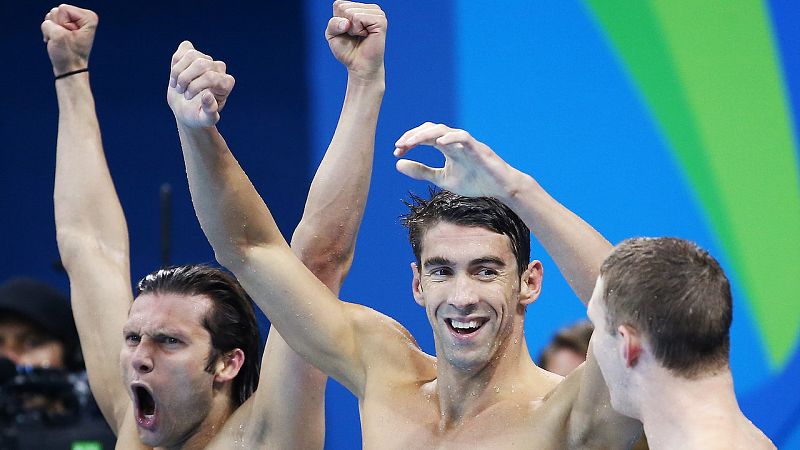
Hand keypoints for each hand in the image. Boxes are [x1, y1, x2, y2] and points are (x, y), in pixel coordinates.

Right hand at [40, 4, 96, 74]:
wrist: (69, 69)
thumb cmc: (68, 55)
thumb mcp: (58, 35)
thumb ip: (50, 19)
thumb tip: (50, 20)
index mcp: (88, 17)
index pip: (62, 9)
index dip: (61, 24)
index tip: (69, 37)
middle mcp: (83, 17)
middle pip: (56, 11)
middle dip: (56, 26)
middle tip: (64, 40)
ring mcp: (74, 22)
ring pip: (51, 16)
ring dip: (51, 30)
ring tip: (61, 42)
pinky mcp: (66, 27)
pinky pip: (49, 22)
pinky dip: (49, 32)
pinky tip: (57, 42)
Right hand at [167, 41, 234, 128]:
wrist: (186, 109)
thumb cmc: (198, 116)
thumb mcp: (205, 119)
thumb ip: (210, 111)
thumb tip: (207, 95)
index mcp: (226, 83)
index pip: (211, 76)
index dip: (195, 86)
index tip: (188, 97)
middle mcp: (219, 69)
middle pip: (201, 63)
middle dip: (185, 79)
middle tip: (181, 92)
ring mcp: (206, 59)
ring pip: (191, 54)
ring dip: (178, 71)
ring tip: (177, 85)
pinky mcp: (194, 54)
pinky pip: (184, 48)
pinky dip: (176, 62)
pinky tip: (175, 75)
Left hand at [326, 1, 386, 82]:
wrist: (359, 66)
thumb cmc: (347, 51)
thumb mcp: (332, 34)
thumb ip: (333, 23)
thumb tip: (347, 23)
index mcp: (359, 7)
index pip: (339, 4)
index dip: (337, 21)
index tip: (346, 32)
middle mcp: (369, 8)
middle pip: (344, 7)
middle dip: (344, 25)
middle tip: (354, 36)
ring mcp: (376, 13)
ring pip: (351, 12)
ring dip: (351, 29)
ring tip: (360, 36)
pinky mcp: (380, 20)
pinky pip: (358, 18)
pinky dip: (357, 30)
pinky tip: (365, 35)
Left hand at [394, 123, 520, 198]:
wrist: (499, 189)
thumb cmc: (474, 182)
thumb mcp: (442, 179)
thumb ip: (422, 171)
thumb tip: (397, 164)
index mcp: (446, 146)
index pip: (424, 136)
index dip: (409, 141)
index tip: (396, 151)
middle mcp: (455, 141)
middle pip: (431, 128)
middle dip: (413, 135)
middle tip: (399, 145)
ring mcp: (467, 143)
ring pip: (444, 130)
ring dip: (425, 134)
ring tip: (411, 142)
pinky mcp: (478, 149)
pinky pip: (463, 137)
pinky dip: (451, 138)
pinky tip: (438, 143)